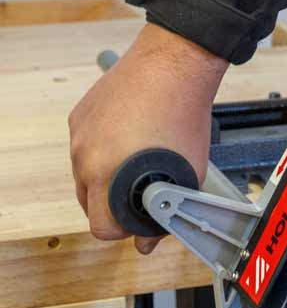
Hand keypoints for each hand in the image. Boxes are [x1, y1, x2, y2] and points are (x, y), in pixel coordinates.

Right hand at [68, 23, 227, 253]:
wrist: (174, 64)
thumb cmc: (184, 115)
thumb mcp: (187, 172)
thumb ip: (166, 212)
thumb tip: (147, 243)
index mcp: (108, 175)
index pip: (102, 227)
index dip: (126, 230)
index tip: (142, 220)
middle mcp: (84, 157)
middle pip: (90, 204)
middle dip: (115, 206)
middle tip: (145, 191)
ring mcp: (78, 135)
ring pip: (86, 175)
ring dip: (108, 177)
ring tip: (140, 160)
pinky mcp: (79, 116)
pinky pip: (86, 147)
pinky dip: (104, 150)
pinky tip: (131, 138)